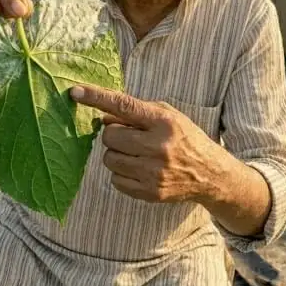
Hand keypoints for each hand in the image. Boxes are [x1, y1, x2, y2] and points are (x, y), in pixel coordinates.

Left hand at [70, 84, 221, 203]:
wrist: (210, 174)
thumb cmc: (185, 138)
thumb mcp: (168, 115)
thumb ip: (136, 111)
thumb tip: (103, 117)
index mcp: (164, 122)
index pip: (123, 106)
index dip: (97, 97)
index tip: (75, 92)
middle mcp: (159, 147)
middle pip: (109, 136)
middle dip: (113, 134)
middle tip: (129, 136)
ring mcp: (153, 173)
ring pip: (109, 159)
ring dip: (116, 154)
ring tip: (136, 154)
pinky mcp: (150, 193)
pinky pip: (115, 180)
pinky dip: (121, 173)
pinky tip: (139, 169)